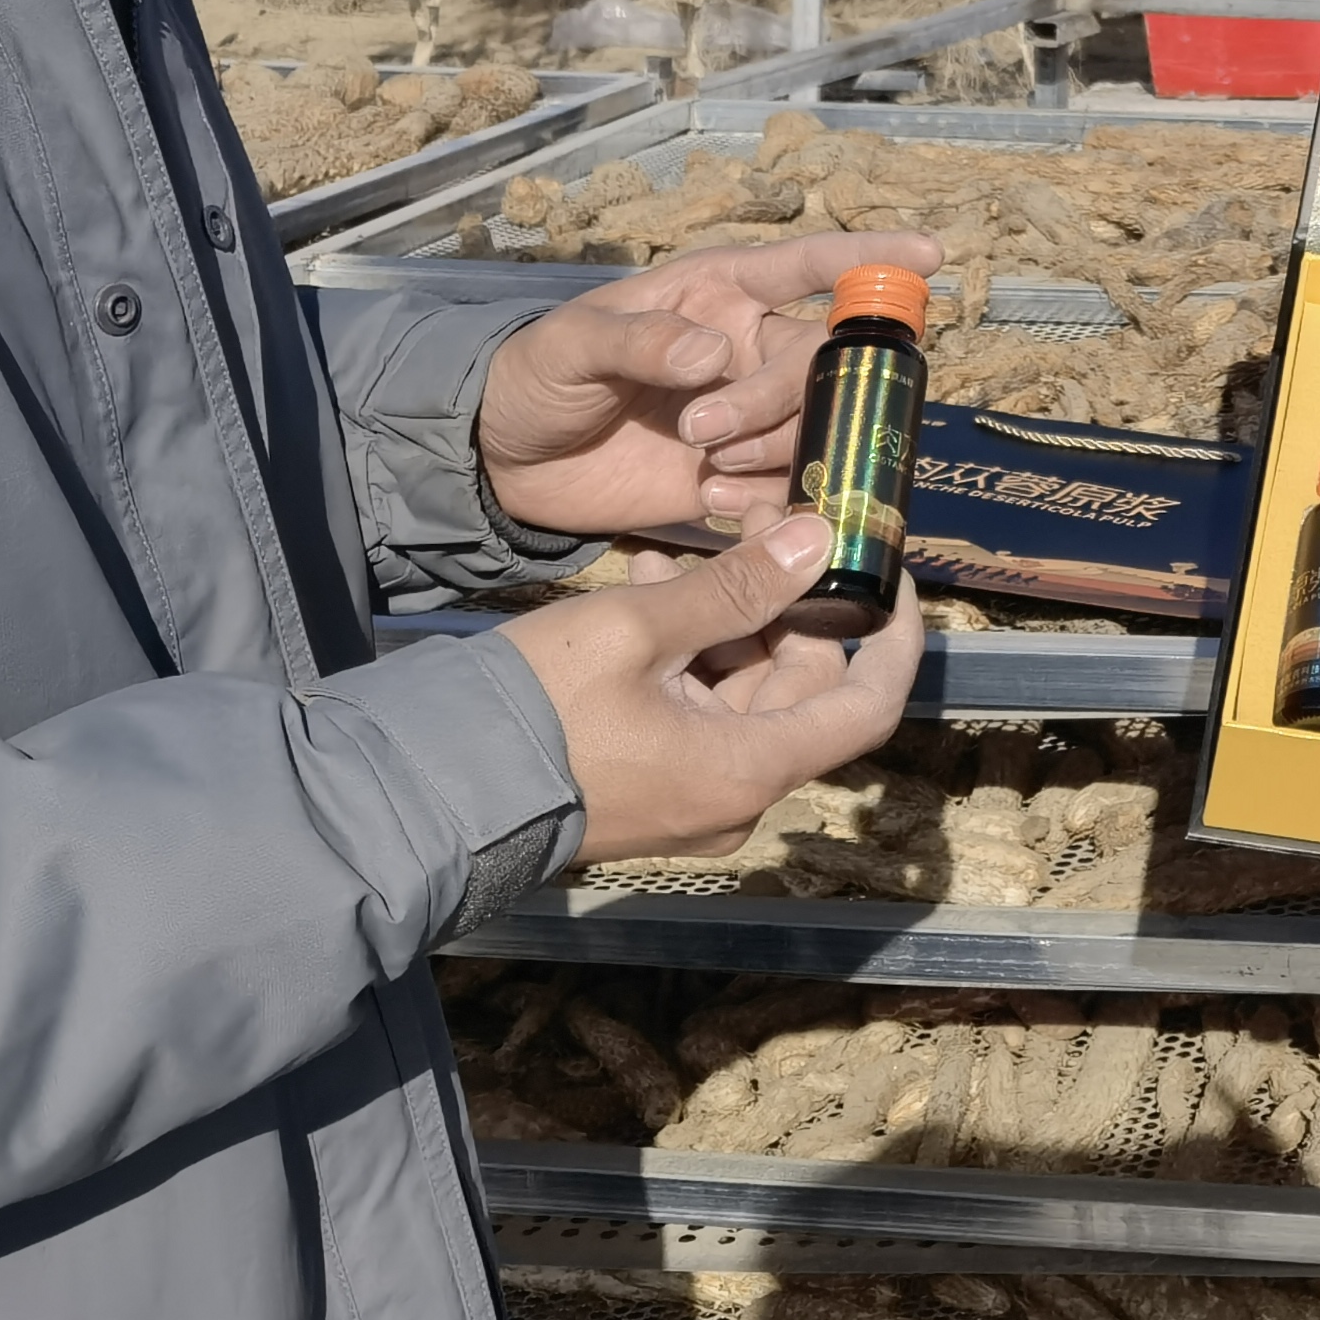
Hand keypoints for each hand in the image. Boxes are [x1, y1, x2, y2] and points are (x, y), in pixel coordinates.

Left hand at [473, 228, 941, 539]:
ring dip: (770, 448)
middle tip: (704, 430)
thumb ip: (638, 341)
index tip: (929, 257)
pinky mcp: (736, 476)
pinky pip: (787, 484)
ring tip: (700, 463)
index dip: (872, 257)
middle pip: (818, 362)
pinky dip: (763, 496)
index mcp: (717, 293)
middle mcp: (747, 349)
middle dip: (777, 398)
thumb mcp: (570, 344)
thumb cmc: (535, 376)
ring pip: (812, 424)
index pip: (809, 265)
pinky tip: (709, 497)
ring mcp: (746, 415)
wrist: (507, 462)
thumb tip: (712, 353)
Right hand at [502, 515, 924, 866]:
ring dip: (723, 616)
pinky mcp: (653, 786)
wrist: (428, 790)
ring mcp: (693, 796)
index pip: (867, 706)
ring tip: (670, 549)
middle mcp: (734, 794)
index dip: (892, 637)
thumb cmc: (535, 708)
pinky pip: (697, 710)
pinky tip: (646, 585)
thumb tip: (817, 540)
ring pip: (742, 689)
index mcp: (749, 768)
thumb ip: (734, 585)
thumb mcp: (637, 629)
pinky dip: (687, 651)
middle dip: (781, 600)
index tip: (890, 574)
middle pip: (798, 687)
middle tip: (751, 523)